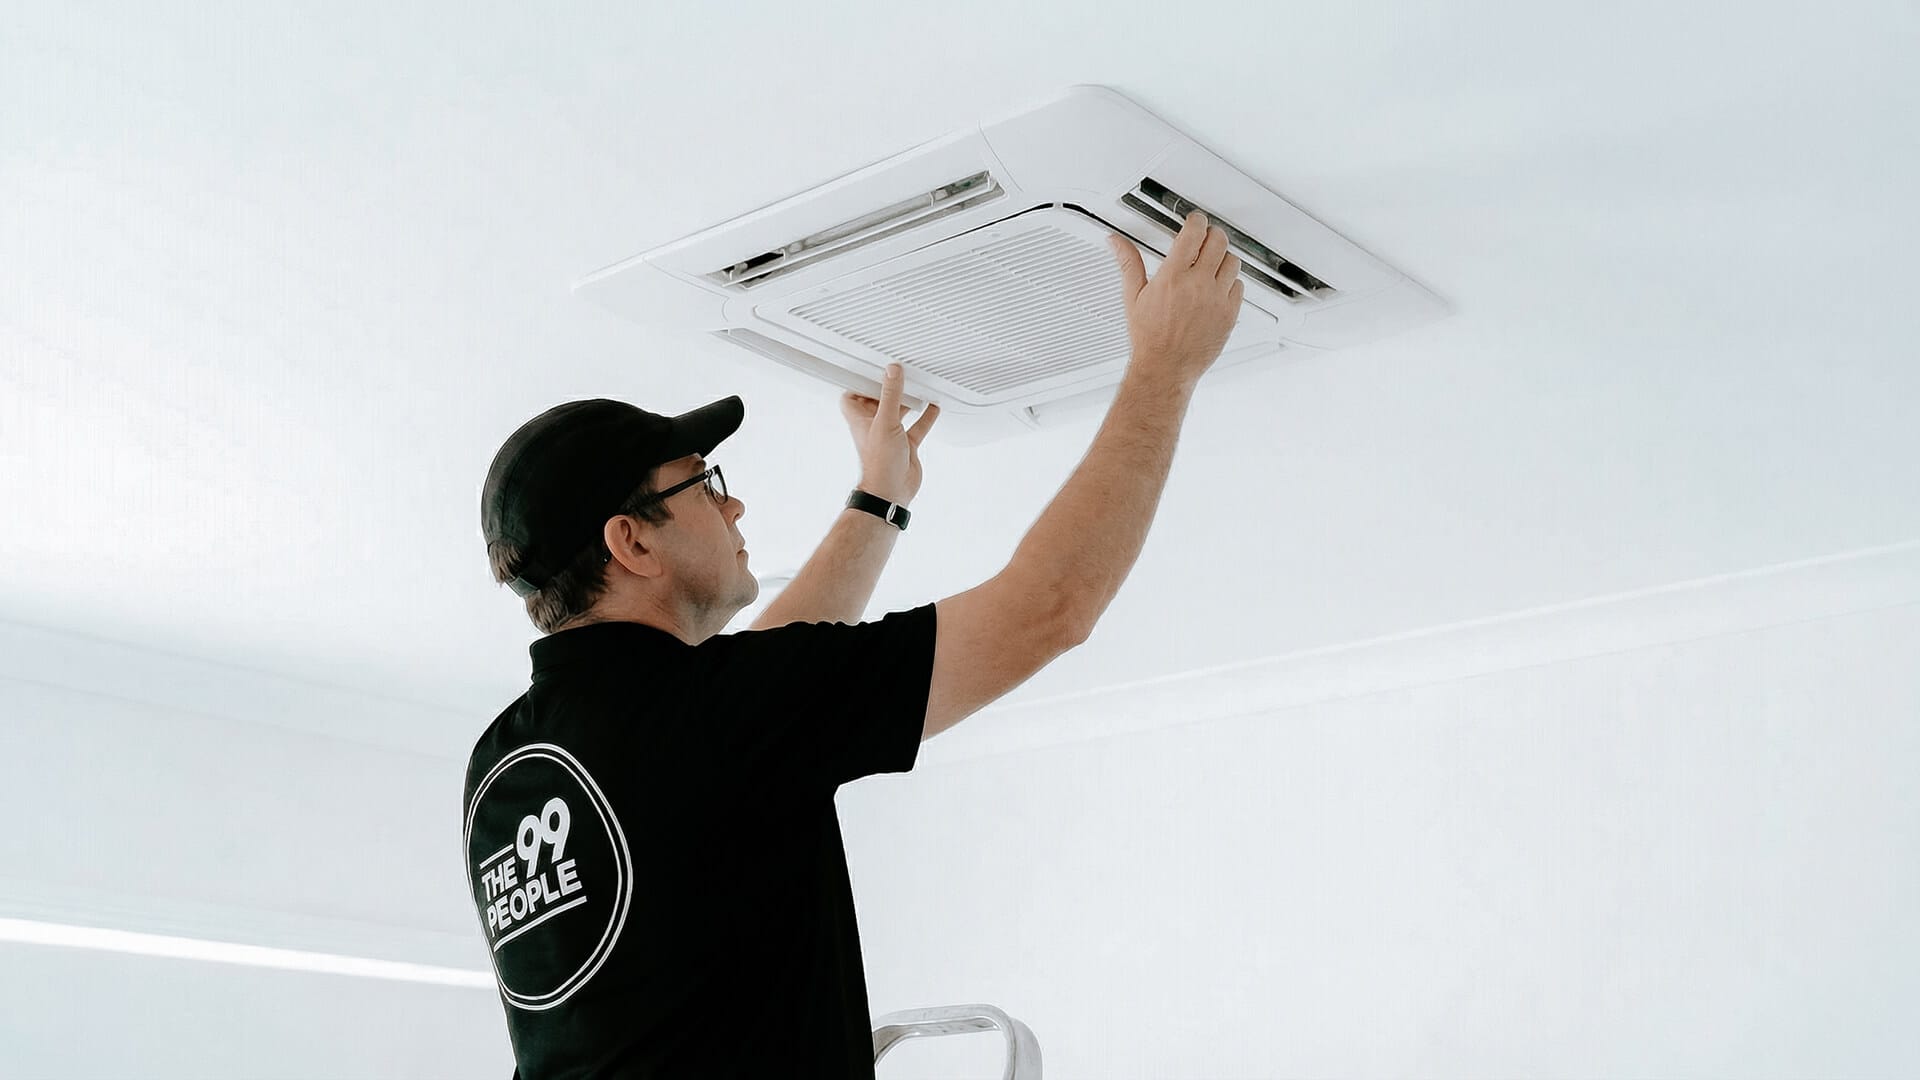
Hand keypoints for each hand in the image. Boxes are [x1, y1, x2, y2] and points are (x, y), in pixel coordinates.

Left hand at [840, 363, 939, 505]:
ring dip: (906, 401)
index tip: (873, 370)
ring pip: (898, 413)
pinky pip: (916, 427)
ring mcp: (890, 437)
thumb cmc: (880, 463)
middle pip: (877, 402)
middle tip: (897, 375)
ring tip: (915, 386)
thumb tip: (892, 372)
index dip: (860, 384)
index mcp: (862, 420)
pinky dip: (925, 417)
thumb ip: (890, 395)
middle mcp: (874, 427)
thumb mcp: (886, 422)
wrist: (891, 492)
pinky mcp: (906, 447)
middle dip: (886, 389)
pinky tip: (933, 407)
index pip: (853, 397)